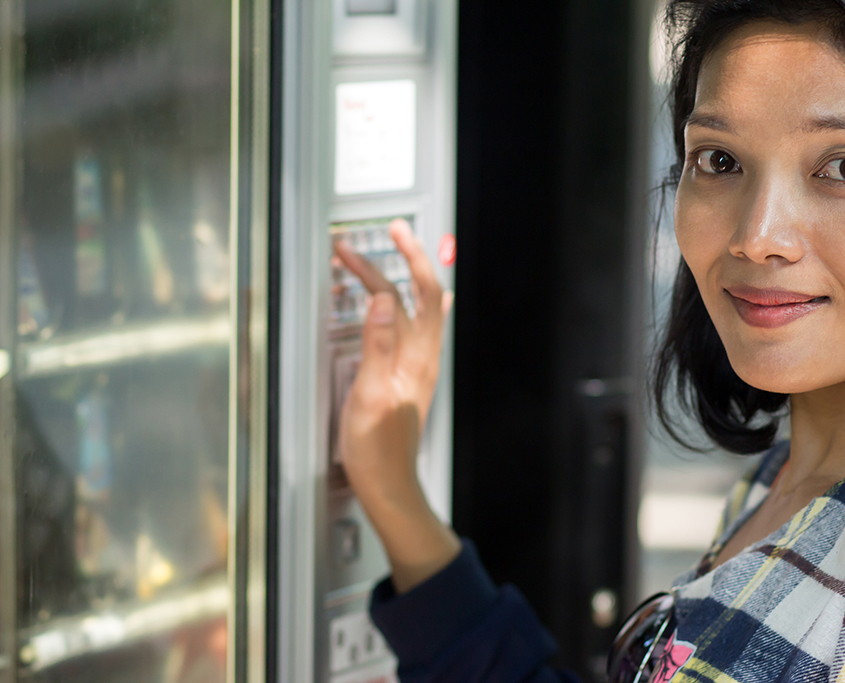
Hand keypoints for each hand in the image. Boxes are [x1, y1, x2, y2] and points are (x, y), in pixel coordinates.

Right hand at [334, 218, 459, 592]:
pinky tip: (415, 306)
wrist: (389, 484)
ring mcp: (419, 366)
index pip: (419, 294)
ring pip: (422, 309)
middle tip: (389, 232)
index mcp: (416, 358)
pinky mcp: (410, 376)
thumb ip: (377, 345)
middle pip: (424, 295)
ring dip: (408, 278)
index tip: (381, 237)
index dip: (403, 260)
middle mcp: (424, 357)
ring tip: (394, 254)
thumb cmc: (377, 449)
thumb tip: (385, 299)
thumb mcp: (370, 395)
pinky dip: (415, 306)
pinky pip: (420, 329)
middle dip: (407, 259)